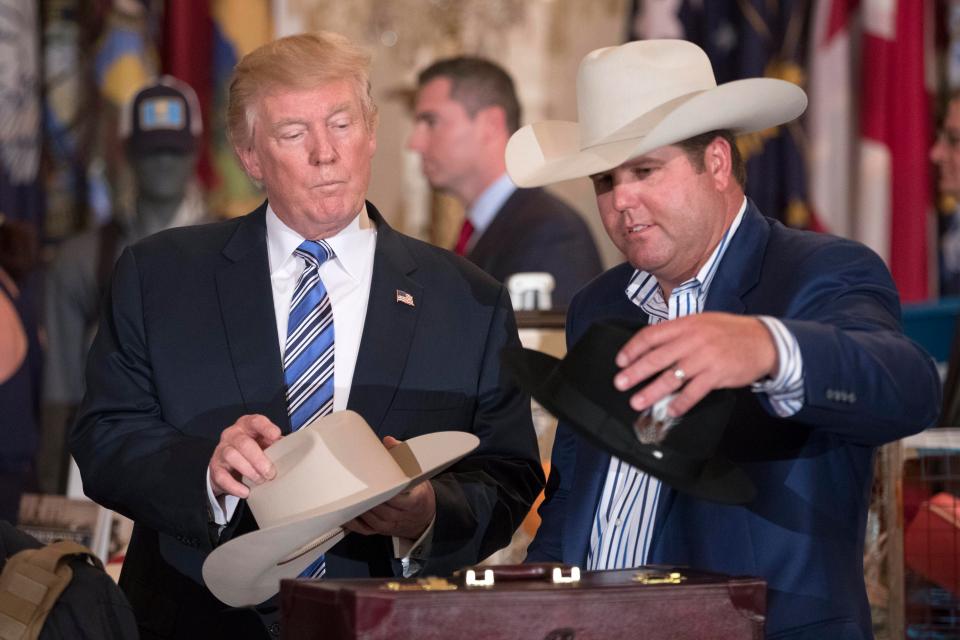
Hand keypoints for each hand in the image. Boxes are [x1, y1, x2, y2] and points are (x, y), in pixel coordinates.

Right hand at [209, 414, 282, 497]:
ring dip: (249, 471)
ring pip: (232, 456)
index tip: (276, 436)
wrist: (228, 466)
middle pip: (244, 443)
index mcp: (247, 425)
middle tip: (270, 473)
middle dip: (259, 459)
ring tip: (260, 481)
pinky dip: (235, 486)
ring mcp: (221, 450)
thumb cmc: (252, 451)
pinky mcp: (215, 468)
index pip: (256, 421)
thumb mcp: (264, 444)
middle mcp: (232, 435)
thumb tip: (293, 449)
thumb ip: (276, 445)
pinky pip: (222, 476)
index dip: (266, 427)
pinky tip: (246, 492)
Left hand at [343, 436, 436, 539]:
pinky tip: (346, 514)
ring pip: (372, 519)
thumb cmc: (419, 494)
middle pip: (382, 509)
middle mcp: (402, 515)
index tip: (373, 481)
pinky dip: (354, 523)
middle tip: (354, 487)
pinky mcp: (382, 531)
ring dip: (360, 509)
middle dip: (368, 499)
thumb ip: (402, 456)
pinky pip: (365, 529)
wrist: (425, 518)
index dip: (385, 491)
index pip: (397, 497)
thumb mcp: (417, 474)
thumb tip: (388, 441)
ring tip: (348, 497)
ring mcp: (391, 525)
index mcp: (414, 500)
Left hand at [613, 312, 777, 416]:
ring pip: (672, 377)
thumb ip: (678, 333)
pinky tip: (670, 411)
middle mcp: (693, 340)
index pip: (651, 335)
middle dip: (635, 372)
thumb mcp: (701, 323)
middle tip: (620, 384)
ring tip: (637, 401)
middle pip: (656, 358)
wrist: (763, 340)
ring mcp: (705, 358)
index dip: (632, 349)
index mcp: (685, 324)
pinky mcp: (717, 374)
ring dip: (652, 392)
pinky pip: (694, 392)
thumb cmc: (729, 332)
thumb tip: (652, 346)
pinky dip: (680, 403)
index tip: (620, 361)